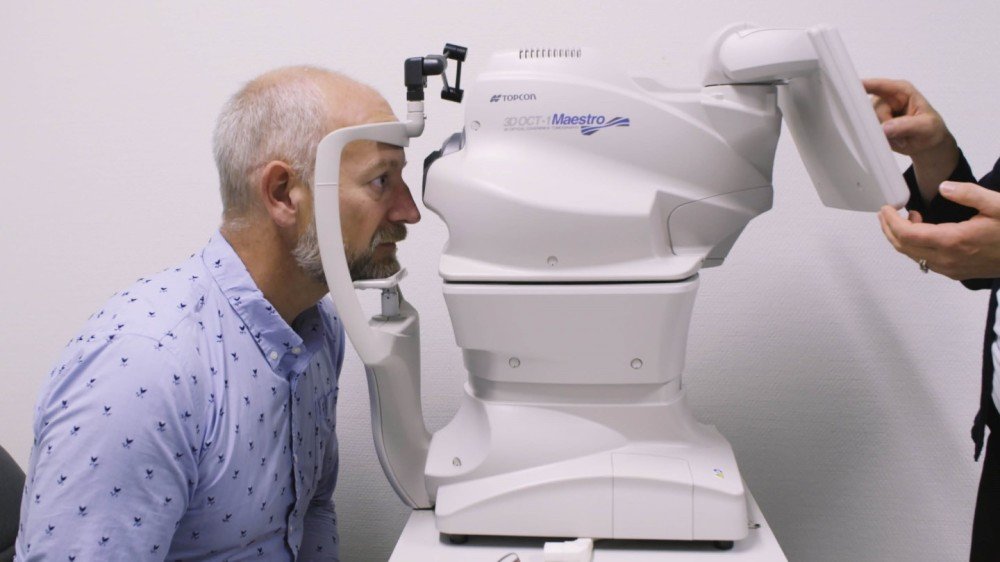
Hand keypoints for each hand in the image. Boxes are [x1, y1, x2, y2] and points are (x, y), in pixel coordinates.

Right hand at [863, 78, 958, 201]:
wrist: (927, 144)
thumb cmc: (931, 129)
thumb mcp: (926, 126)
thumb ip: (907, 125)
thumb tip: (885, 128)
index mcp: (900, 91)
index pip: (879, 86)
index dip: (864, 85)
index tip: (848, 86)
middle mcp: (885, 99)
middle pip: (871, 110)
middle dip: (883, 125)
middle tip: (902, 134)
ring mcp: (878, 113)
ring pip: (868, 124)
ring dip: (882, 135)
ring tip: (900, 138)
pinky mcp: (873, 125)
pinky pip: (867, 132)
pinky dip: (879, 140)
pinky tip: (893, 140)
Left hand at [879, 181, 999, 279]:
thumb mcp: (998, 204)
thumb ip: (969, 194)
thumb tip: (944, 187)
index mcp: (954, 241)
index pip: (907, 235)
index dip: (891, 222)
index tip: (886, 208)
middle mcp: (948, 259)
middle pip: (904, 247)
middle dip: (889, 229)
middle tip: (886, 212)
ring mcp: (951, 269)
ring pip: (912, 256)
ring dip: (902, 238)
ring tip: (906, 217)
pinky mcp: (955, 272)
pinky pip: (925, 261)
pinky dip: (915, 246)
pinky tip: (923, 231)